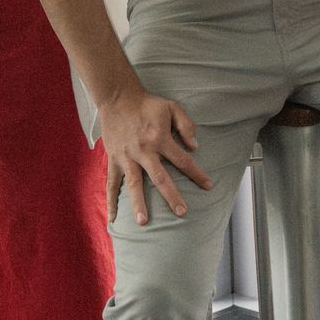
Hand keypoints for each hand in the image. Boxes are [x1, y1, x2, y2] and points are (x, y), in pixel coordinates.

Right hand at [99, 86, 213, 225]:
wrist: (117, 97)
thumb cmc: (147, 104)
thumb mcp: (172, 107)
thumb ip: (186, 125)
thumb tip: (195, 147)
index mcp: (160, 139)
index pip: (183, 160)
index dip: (197, 174)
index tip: (208, 186)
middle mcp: (143, 150)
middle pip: (160, 178)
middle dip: (172, 196)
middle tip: (182, 212)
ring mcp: (127, 157)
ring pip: (133, 184)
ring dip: (139, 203)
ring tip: (143, 222)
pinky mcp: (113, 159)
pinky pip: (111, 183)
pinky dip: (111, 201)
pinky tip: (112, 218)